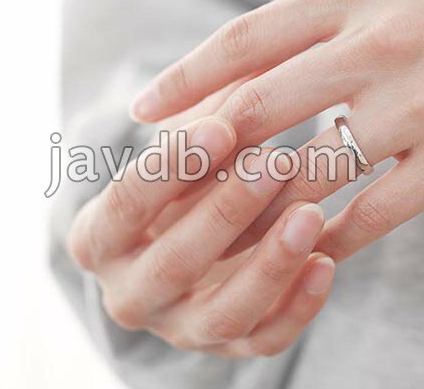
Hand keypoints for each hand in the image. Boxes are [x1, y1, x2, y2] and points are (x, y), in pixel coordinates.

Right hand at [67, 116, 334, 357]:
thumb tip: (240, 74)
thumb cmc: (177, 183)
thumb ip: (199, 124)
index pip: (126, 205)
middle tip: (274, 163)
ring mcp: (178, 329)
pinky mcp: (227, 348)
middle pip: (175, 262)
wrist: (185, 242)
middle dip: (226, 212)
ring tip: (310, 214)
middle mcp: (129, 295)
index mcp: (97, 241)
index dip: (172, 168)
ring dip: (268, 263)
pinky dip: (298, 306)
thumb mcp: (175, 153)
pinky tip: (327, 263)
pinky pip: (264, 341)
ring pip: (222, 312)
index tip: (221, 126)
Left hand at [129, 0, 423, 259]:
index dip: (186, 79)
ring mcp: (420, 104)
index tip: (146, 111)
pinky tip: (304, 249)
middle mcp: (381, 43)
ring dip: (255, 205)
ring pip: (306, 169)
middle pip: (258, 107)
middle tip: (163, 183)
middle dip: (200, 152)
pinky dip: (327, 235)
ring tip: (220, 229)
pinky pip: (370, 211)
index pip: (245, 41)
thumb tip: (253, 65)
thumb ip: (326, 22)